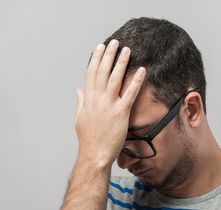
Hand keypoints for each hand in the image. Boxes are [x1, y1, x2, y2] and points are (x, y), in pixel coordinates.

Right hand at [74, 39, 145, 166]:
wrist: (95, 155)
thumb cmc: (88, 139)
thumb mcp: (79, 118)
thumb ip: (80, 102)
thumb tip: (79, 90)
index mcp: (88, 99)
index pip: (91, 73)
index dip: (96, 59)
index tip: (100, 47)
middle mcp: (97, 99)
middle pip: (103, 72)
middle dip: (109, 55)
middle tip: (115, 42)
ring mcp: (109, 106)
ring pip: (116, 79)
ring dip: (122, 62)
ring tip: (127, 50)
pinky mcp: (121, 113)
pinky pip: (130, 94)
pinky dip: (136, 81)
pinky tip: (142, 70)